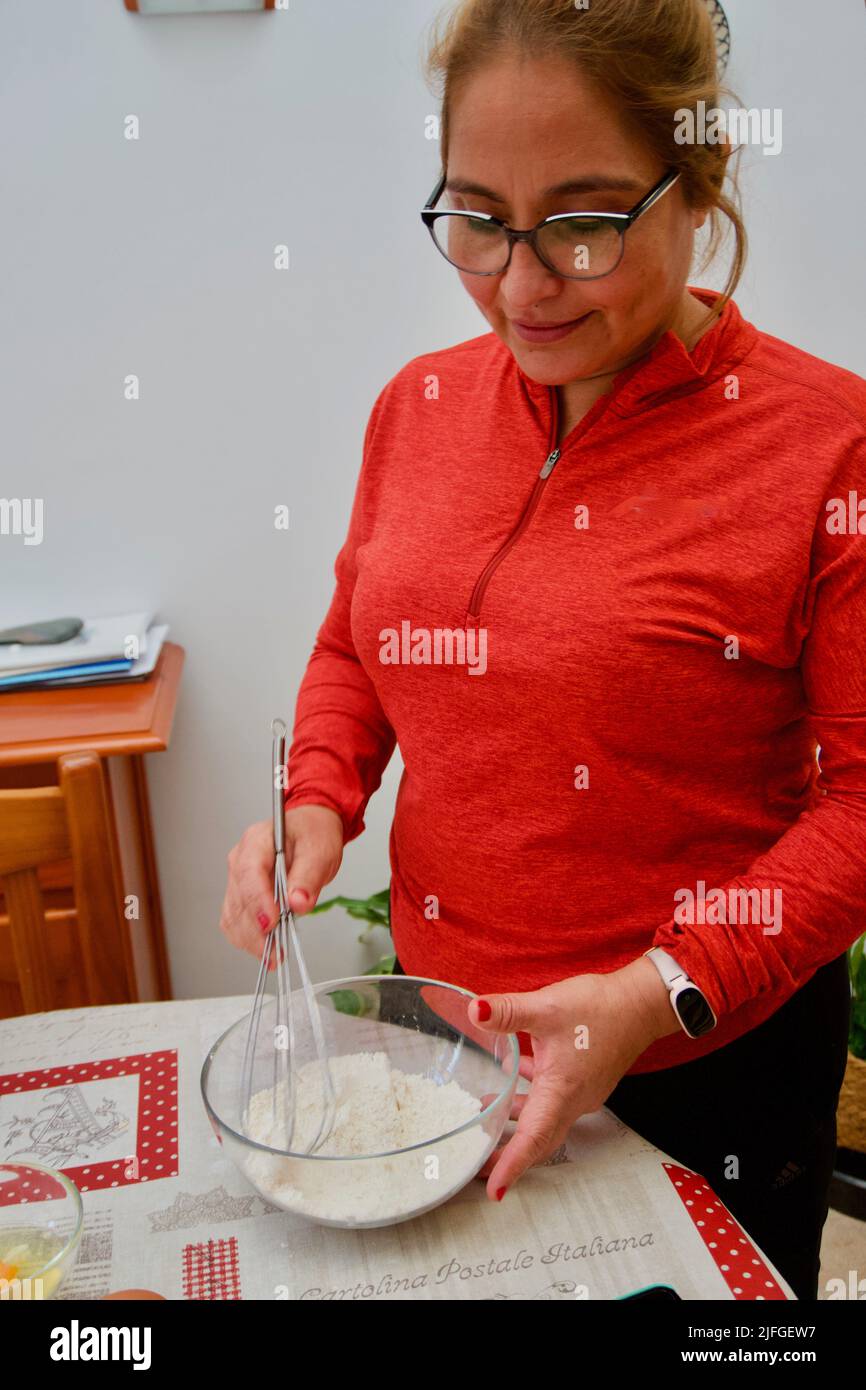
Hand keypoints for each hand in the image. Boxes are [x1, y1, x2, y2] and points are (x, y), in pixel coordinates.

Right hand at [219, 805, 343, 962]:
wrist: (310, 831)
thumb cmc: (313, 834)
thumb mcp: (320, 850)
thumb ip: (309, 876)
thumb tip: (298, 903)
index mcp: (257, 841)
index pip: (249, 873)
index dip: (258, 902)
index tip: (271, 924)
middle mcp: (240, 859)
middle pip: (238, 900)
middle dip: (256, 931)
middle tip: (277, 951)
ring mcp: (237, 878)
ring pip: (233, 915)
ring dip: (251, 940)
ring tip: (274, 955)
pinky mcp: (240, 895)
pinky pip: (234, 921)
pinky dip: (247, 939)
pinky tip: (265, 949)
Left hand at [472, 957, 677, 1199]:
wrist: (640, 1004)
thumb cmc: (600, 1009)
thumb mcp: (547, 1007)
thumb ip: (508, 1011)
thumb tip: (474, 1010)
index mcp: (561, 1092)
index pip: (532, 1139)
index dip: (511, 1165)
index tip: (494, 1190)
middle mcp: (572, 1101)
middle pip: (537, 1140)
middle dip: (507, 1155)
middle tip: (478, 1163)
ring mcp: (581, 1094)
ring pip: (544, 1120)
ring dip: (516, 1122)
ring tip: (486, 1112)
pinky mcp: (584, 1081)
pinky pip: (554, 1101)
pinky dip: (532, 1097)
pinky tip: (518, 1070)